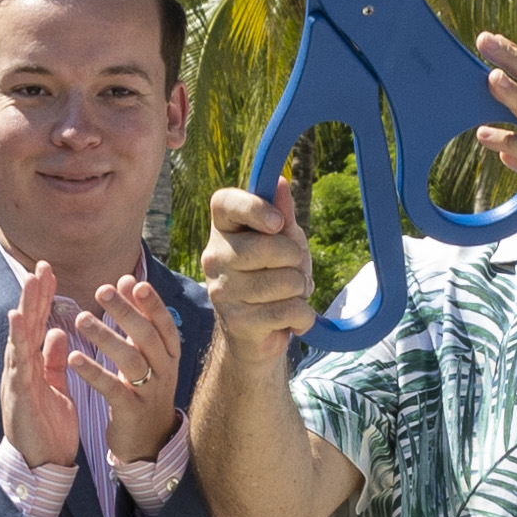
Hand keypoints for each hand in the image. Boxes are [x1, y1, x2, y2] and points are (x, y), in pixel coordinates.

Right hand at [0, 259, 81, 474]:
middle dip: (32, 295)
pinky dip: (16, 340)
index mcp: (31, 364)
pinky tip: (16, 319)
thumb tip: (57, 333)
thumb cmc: (46, 426)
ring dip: (24, 308)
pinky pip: (17, 362)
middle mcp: (20, 367)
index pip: (36, 324)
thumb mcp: (55, 385)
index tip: (49, 272)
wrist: (41, 462)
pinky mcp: (18, 393)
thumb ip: (53, 360)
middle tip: (40, 265)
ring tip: (30, 282)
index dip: (42, 298)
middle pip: (25, 324)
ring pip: (19, 337)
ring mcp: (17, 378)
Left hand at [57, 274, 189, 449]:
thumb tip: (127, 278)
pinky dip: (93, 373)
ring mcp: (150, 392)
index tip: (134, 283)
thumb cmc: (144, 389)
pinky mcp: (132, 412)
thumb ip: (137, 318)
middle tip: (101, 290)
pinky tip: (73, 358)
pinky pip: (113, 389)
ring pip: (131, 360)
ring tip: (81, 319)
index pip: (164, 324)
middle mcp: (164, 371)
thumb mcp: (146, 354)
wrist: (149, 442)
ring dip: (106, 337)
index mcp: (169, 355)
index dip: (152, 304)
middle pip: (147, 337)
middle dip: (125, 312)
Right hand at [198, 184, 319, 365]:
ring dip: (301, 291)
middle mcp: (214, 257)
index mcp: (222, 229)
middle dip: (296, 260)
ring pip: (286, 281)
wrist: (255, 335)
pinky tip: (290, 319)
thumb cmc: (271, 277)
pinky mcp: (238, 322)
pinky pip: (289, 311)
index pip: (225, 203)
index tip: (277, 223)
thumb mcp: (282, 242)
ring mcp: (222, 291)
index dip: (254, 207)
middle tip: (292, 272)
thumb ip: (282, 214)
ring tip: (289, 296)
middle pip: (270, 247)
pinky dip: (303, 316)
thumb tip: (280, 181)